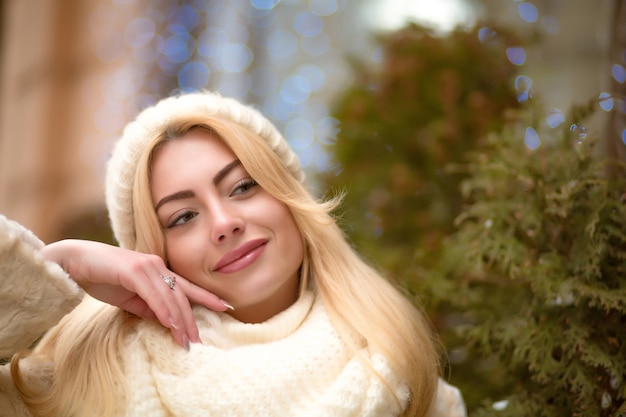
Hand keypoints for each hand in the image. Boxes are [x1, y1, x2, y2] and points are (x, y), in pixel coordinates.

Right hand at [41, 239, 229, 349]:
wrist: (74, 262)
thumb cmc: (101, 277)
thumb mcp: (130, 297)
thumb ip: (148, 306)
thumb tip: (165, 321)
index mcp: (158, 271)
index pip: (187, 287)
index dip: (207, 297)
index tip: (225, 307)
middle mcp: (157, 266)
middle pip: (182, 296)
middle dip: (192, 320)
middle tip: (198, 341)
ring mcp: (147, 266)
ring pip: (171, 297)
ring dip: (179, 321)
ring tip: (185, 340)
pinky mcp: (134, 270)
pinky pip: (154, 294)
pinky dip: (163, 310)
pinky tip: (170, 324)